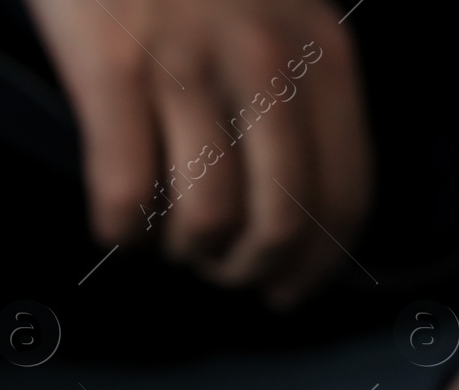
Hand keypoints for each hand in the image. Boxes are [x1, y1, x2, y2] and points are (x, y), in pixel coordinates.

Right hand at [22, 0, 373, 305]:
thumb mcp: (280, 15)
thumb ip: (300, 96)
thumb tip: (300, 218)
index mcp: (321, 53)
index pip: (345, 197)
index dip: (316, 269)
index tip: (285, 293)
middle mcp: (265, 61)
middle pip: (280, 224)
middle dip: (245, 272)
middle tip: (215, 270)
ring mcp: (188, 64)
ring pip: (207, 221)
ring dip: (182, 255)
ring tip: (162, 239)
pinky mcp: (114, 69)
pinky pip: (126, 196)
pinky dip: (121, 232)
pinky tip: (116, 222)